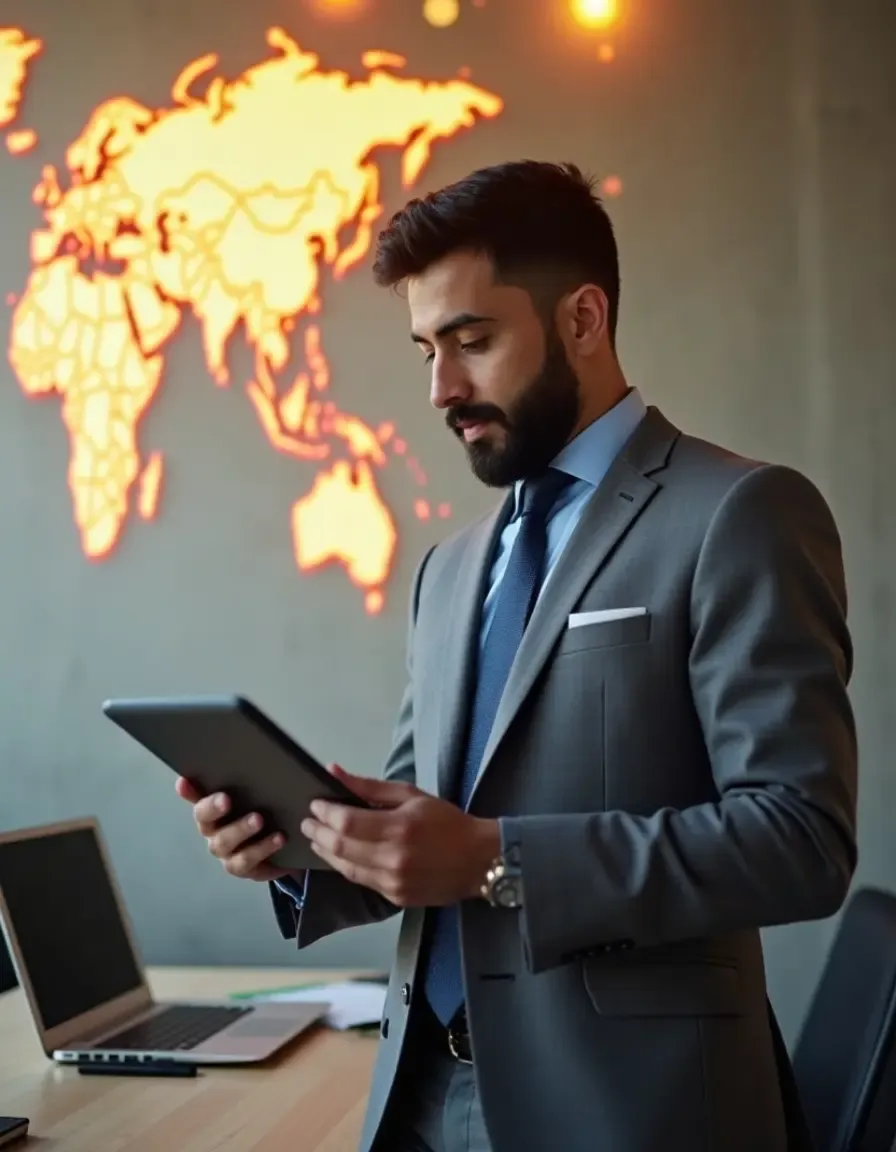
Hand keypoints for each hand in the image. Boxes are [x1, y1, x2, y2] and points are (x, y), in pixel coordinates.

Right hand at [175, 777, 298, 883]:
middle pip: (204, 820)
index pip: (196, 796)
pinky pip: (245, 860)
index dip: (188, 791)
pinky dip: (262, 848)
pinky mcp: (242, 867)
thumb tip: (261, 755)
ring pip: (223, 842)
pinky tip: (278, 838)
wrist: (287, 848)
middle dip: (212, 808)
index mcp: (214, 809)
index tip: (184, 782)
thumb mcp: (262, 795)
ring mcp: (225, 851)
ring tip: (258, 819)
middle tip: (226, 799)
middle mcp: (213, 830)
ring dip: (240, 829)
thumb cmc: (267, 814)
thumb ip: (254, 781)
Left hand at [300, 764, 500, 907]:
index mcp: (399, 828)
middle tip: (308, 821)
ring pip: (345, 868)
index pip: (346, 822)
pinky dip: (344, 866)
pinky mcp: (394, 897)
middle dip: (317, 832)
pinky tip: (338, 855)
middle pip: (340, 846)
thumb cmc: (447, 822)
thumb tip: (335, 772)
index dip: (325, 812)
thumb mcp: (411, 795)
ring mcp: (392, 881)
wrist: (479, 860)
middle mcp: (392, 858)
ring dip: (325, 851)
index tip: (315, 803)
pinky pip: (360, 880)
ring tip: (316, 838)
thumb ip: (370, 787)